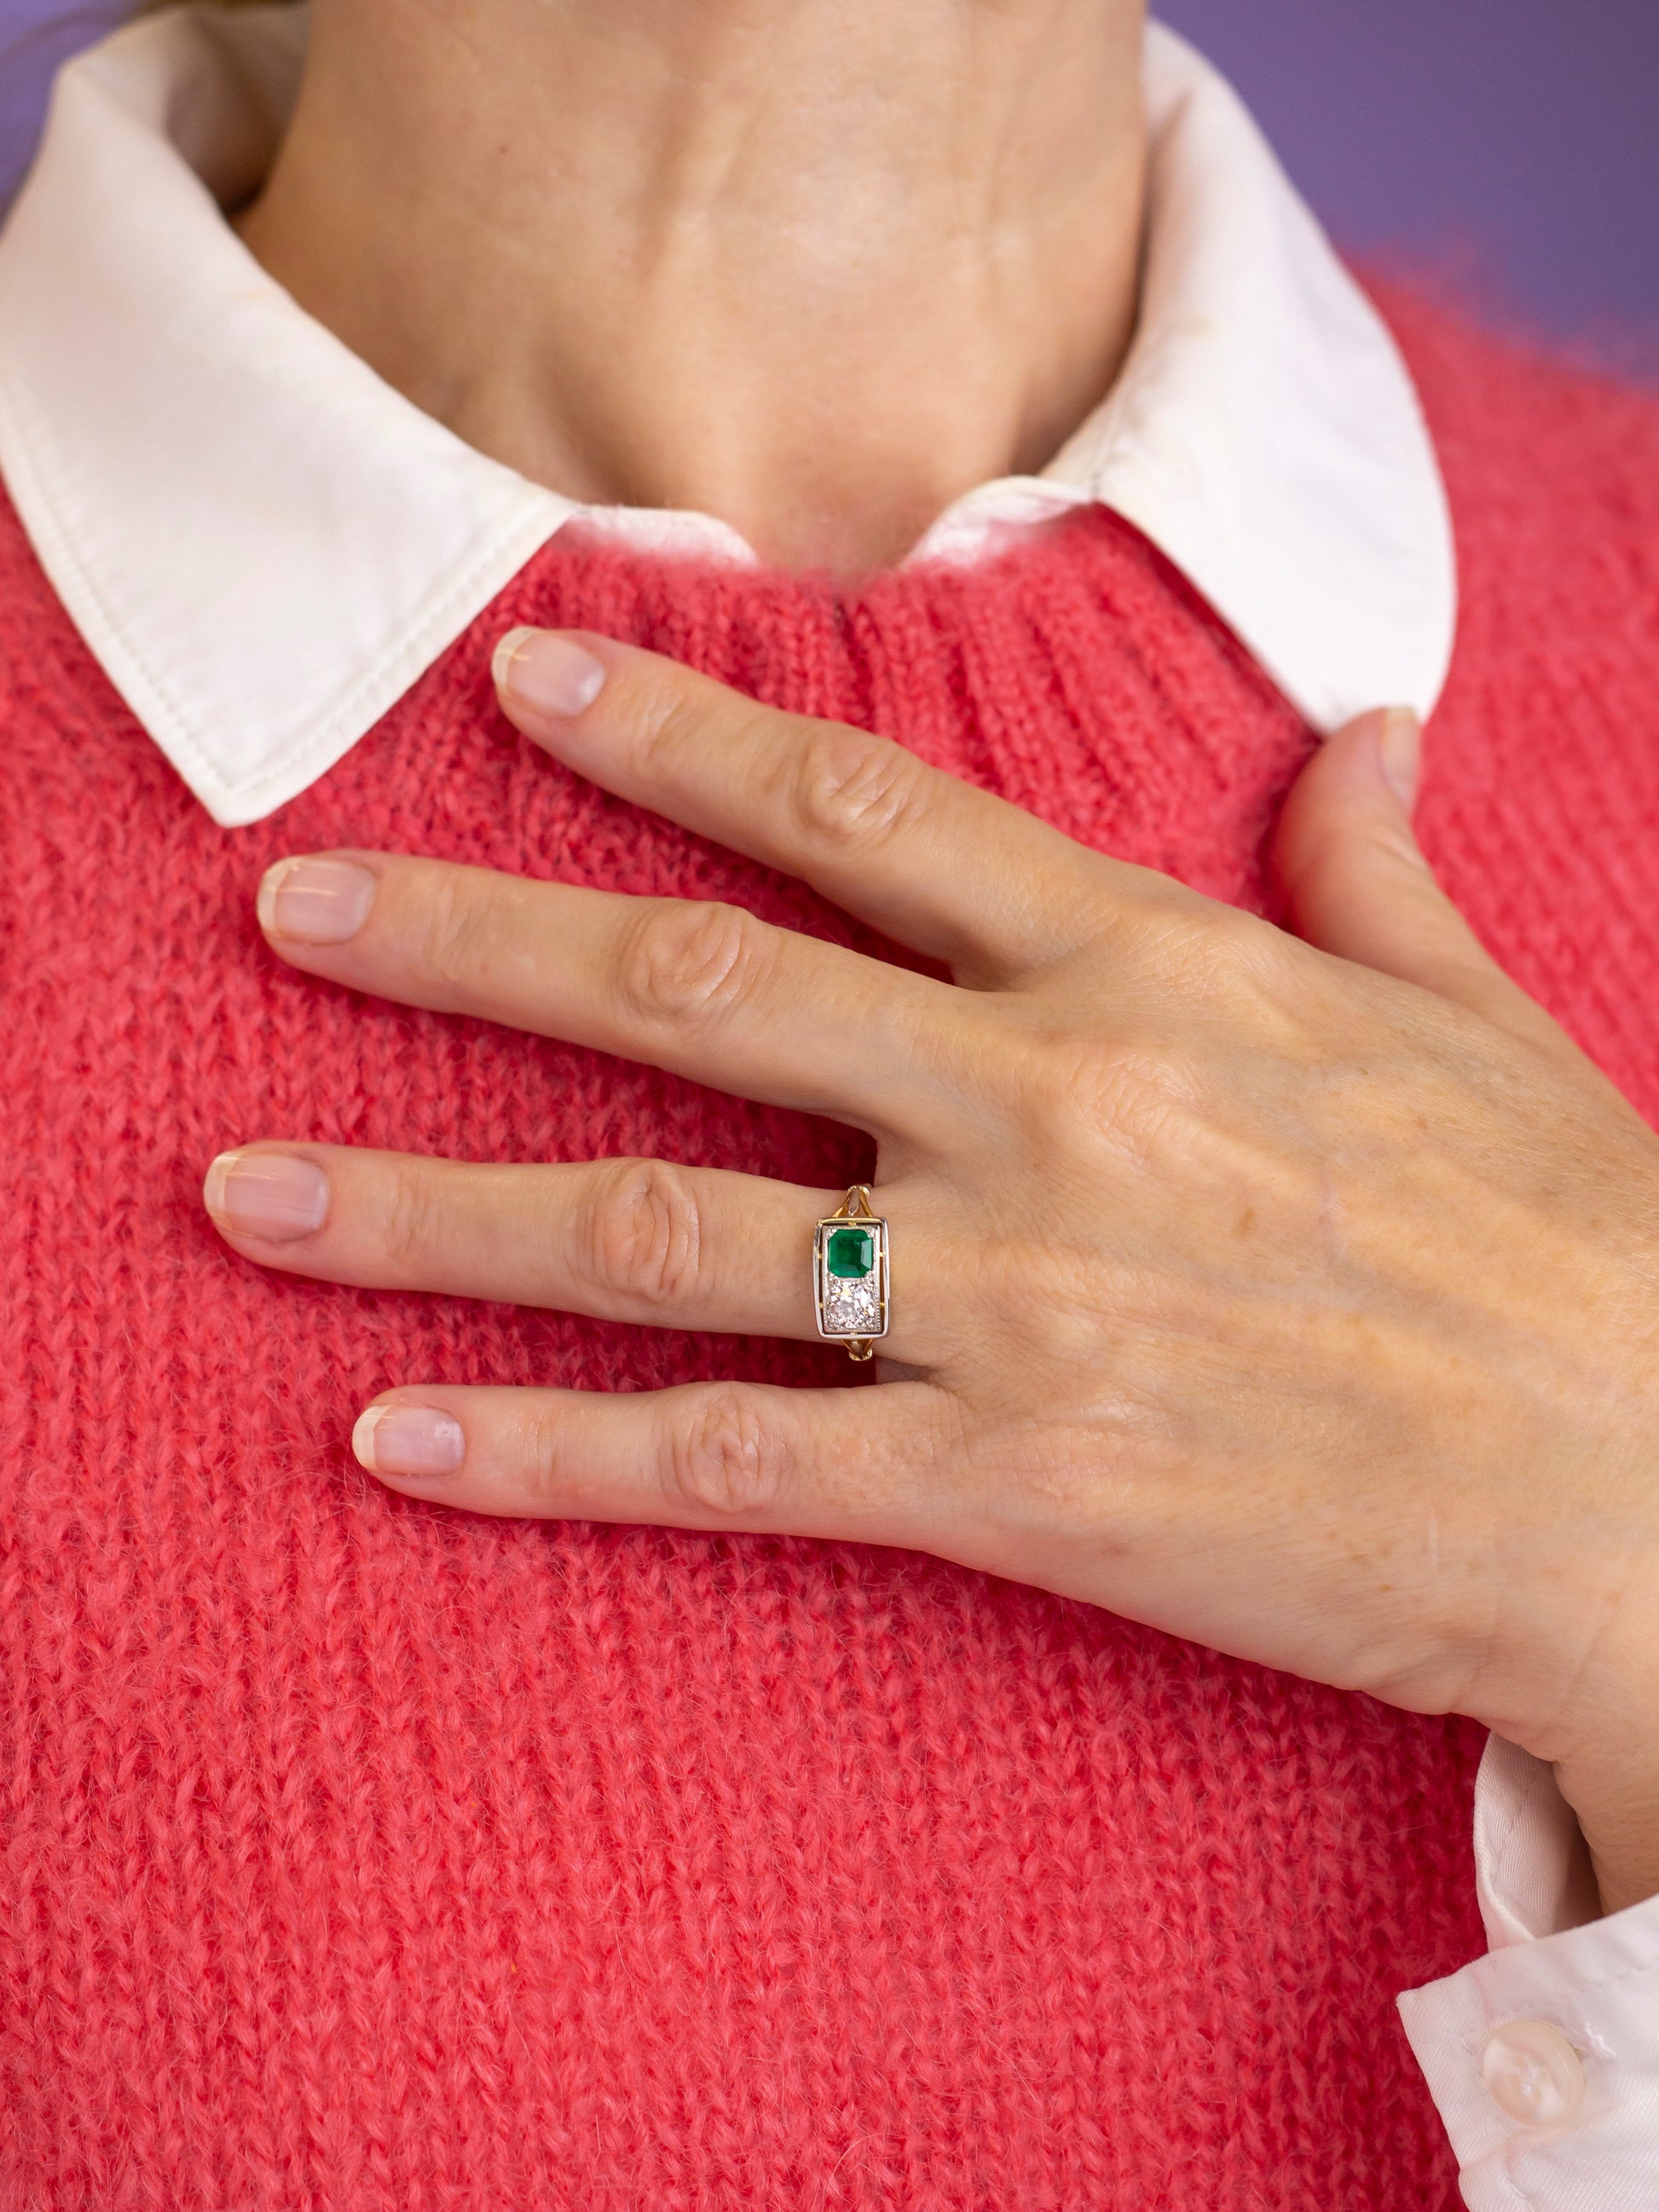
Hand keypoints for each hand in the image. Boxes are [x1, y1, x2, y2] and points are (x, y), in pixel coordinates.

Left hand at [205, 629, 1658, 1911]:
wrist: (1652, 1483)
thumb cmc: (1578, 1240)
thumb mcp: (1477, 1012)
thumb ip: (1375, 863)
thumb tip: (1360, 736)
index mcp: (1148, 967)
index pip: (860, 810)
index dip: (677, 735)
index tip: (523, 688)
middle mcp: (1040, 1103)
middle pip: (693, 993)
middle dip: (469, 943)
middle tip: (291, 910)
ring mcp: (1008, 1294)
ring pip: (655, 1227)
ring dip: (427, 1205)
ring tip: (247, 1193)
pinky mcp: (1008, 1480)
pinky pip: (731, 1460)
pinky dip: (554, 1453)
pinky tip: (400, 1443)